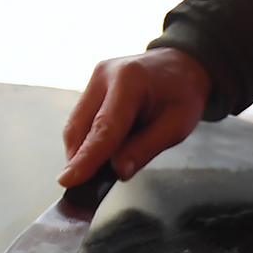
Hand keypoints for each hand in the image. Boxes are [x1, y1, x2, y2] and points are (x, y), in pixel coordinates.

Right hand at [58, 48, 212, 187]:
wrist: (181, 65)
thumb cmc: (183, 93)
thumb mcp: (176, 126)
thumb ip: (145, 149)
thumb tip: (118, 171)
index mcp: (129, 81)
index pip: (103, 129)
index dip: (86, 158)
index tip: (70, 180)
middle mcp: (105, 76)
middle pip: (80, 127)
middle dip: (79, 160)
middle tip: (82, 187)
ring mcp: (95, 79)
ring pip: (76, 125)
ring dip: (83, 151)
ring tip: (98, 169)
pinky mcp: (92, 86)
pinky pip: (82, 120)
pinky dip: (88, 141)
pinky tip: (101, 152)